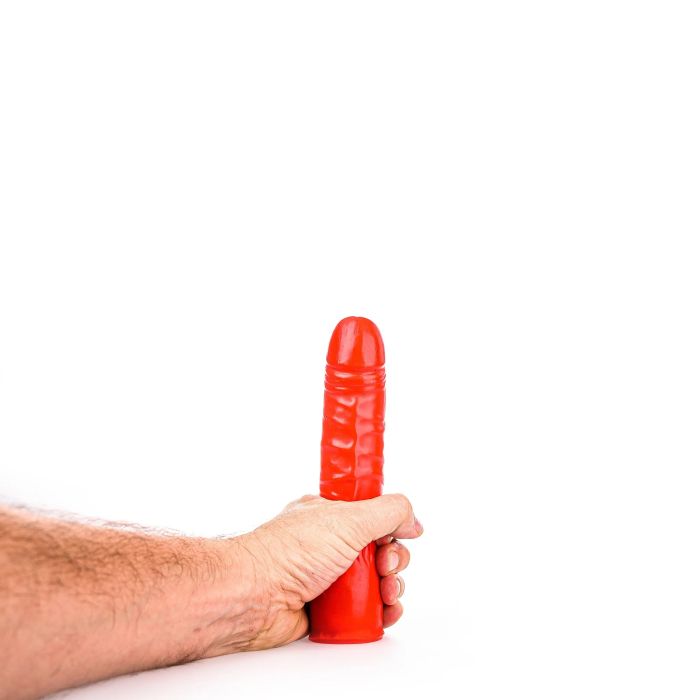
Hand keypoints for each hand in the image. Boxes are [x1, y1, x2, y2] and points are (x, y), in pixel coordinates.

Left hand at [236, 494, 422, 649]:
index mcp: (330, 514)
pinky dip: (380, 612)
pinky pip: (364, 608)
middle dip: (393, 559)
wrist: (254, 597)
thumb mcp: (348, 519)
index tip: (400, 533)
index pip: (372, 513)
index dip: (390, 525)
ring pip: (375, 581)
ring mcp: (328, 576)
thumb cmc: (288, 553)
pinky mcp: (328, 607)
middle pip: (380, 549)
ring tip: (386, 594)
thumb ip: (387, 512)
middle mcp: (329, 543)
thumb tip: (412, 519)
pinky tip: (385, 613)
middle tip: (385, 566)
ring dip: (391, 587)